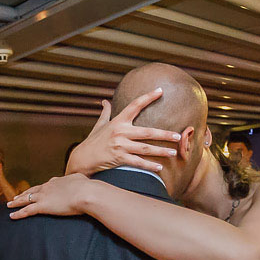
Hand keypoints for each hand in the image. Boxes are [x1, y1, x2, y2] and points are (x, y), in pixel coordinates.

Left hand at [7, 174, 94, 218]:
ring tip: (9, 204)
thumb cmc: (87, 188)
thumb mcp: (82, 180)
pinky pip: (27, 210)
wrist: (86, 193)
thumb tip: (81, 179)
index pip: (45, 185)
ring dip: (17, 202)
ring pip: (26, 199)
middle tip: (16, 196)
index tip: (35, 190)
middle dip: (24, 193)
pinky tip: (11, 216)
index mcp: (57, 182)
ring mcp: (44, 196)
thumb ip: (78, 180)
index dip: (38, 188)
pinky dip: (18, 213)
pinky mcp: (42, 206)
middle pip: (32, 190)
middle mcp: (48, 187)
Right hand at [66, 89, 181, 175]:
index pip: (135, 105)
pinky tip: (159, 168)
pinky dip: (149, 166)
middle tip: (178, 135)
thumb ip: (105, 112)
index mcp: (118, 121)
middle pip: (147, 131)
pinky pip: (137, 162)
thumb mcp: (99, 125)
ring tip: (173, 152)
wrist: (82, 158)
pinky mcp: (119, 158)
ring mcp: (120, 146)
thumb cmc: (92, 141)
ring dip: (160, 150)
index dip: (148, 97)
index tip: (161, 91)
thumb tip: (104, 101)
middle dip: (164, 134)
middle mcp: (120, 132)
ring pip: (145, 148)